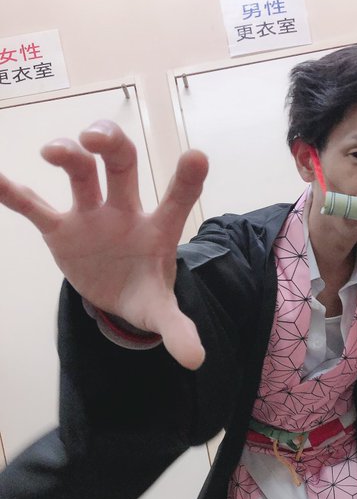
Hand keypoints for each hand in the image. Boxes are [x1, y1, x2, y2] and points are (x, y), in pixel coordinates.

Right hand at [0, 120, 206, 369]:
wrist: (116, 293)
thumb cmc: (144, 290)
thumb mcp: (160, 310)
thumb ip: (177, 329)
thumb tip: (195, 360)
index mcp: (156, 230)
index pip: (175, 201)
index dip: (186, 180)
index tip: (197, 158)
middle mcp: (124, 212)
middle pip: (122, 164)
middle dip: (111, 144)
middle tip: (96, 138)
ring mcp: (90, 216)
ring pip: (80, 173)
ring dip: (68, 155)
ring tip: (54, 152)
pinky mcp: (60, 229)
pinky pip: (34, 206)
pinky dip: (14, 193)